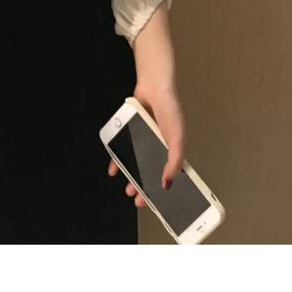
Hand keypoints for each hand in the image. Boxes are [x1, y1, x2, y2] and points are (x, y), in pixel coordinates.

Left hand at [107, 80, 185, 208]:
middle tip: (138, 200)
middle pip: (150, 173)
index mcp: (171, 150)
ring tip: (127, 189)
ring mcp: (142, 140)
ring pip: (135, 164)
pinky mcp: (130, 133)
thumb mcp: (177, 138)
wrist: (153, 87)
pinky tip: (114, 170)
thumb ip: (174, 161)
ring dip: (131, 178)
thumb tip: (167, 183)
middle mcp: (157, 146)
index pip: (167, 175)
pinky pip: (122, 150)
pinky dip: (117, 161)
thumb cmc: (170, 110)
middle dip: (144, 188)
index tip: (158, 204)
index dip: (163, 190)